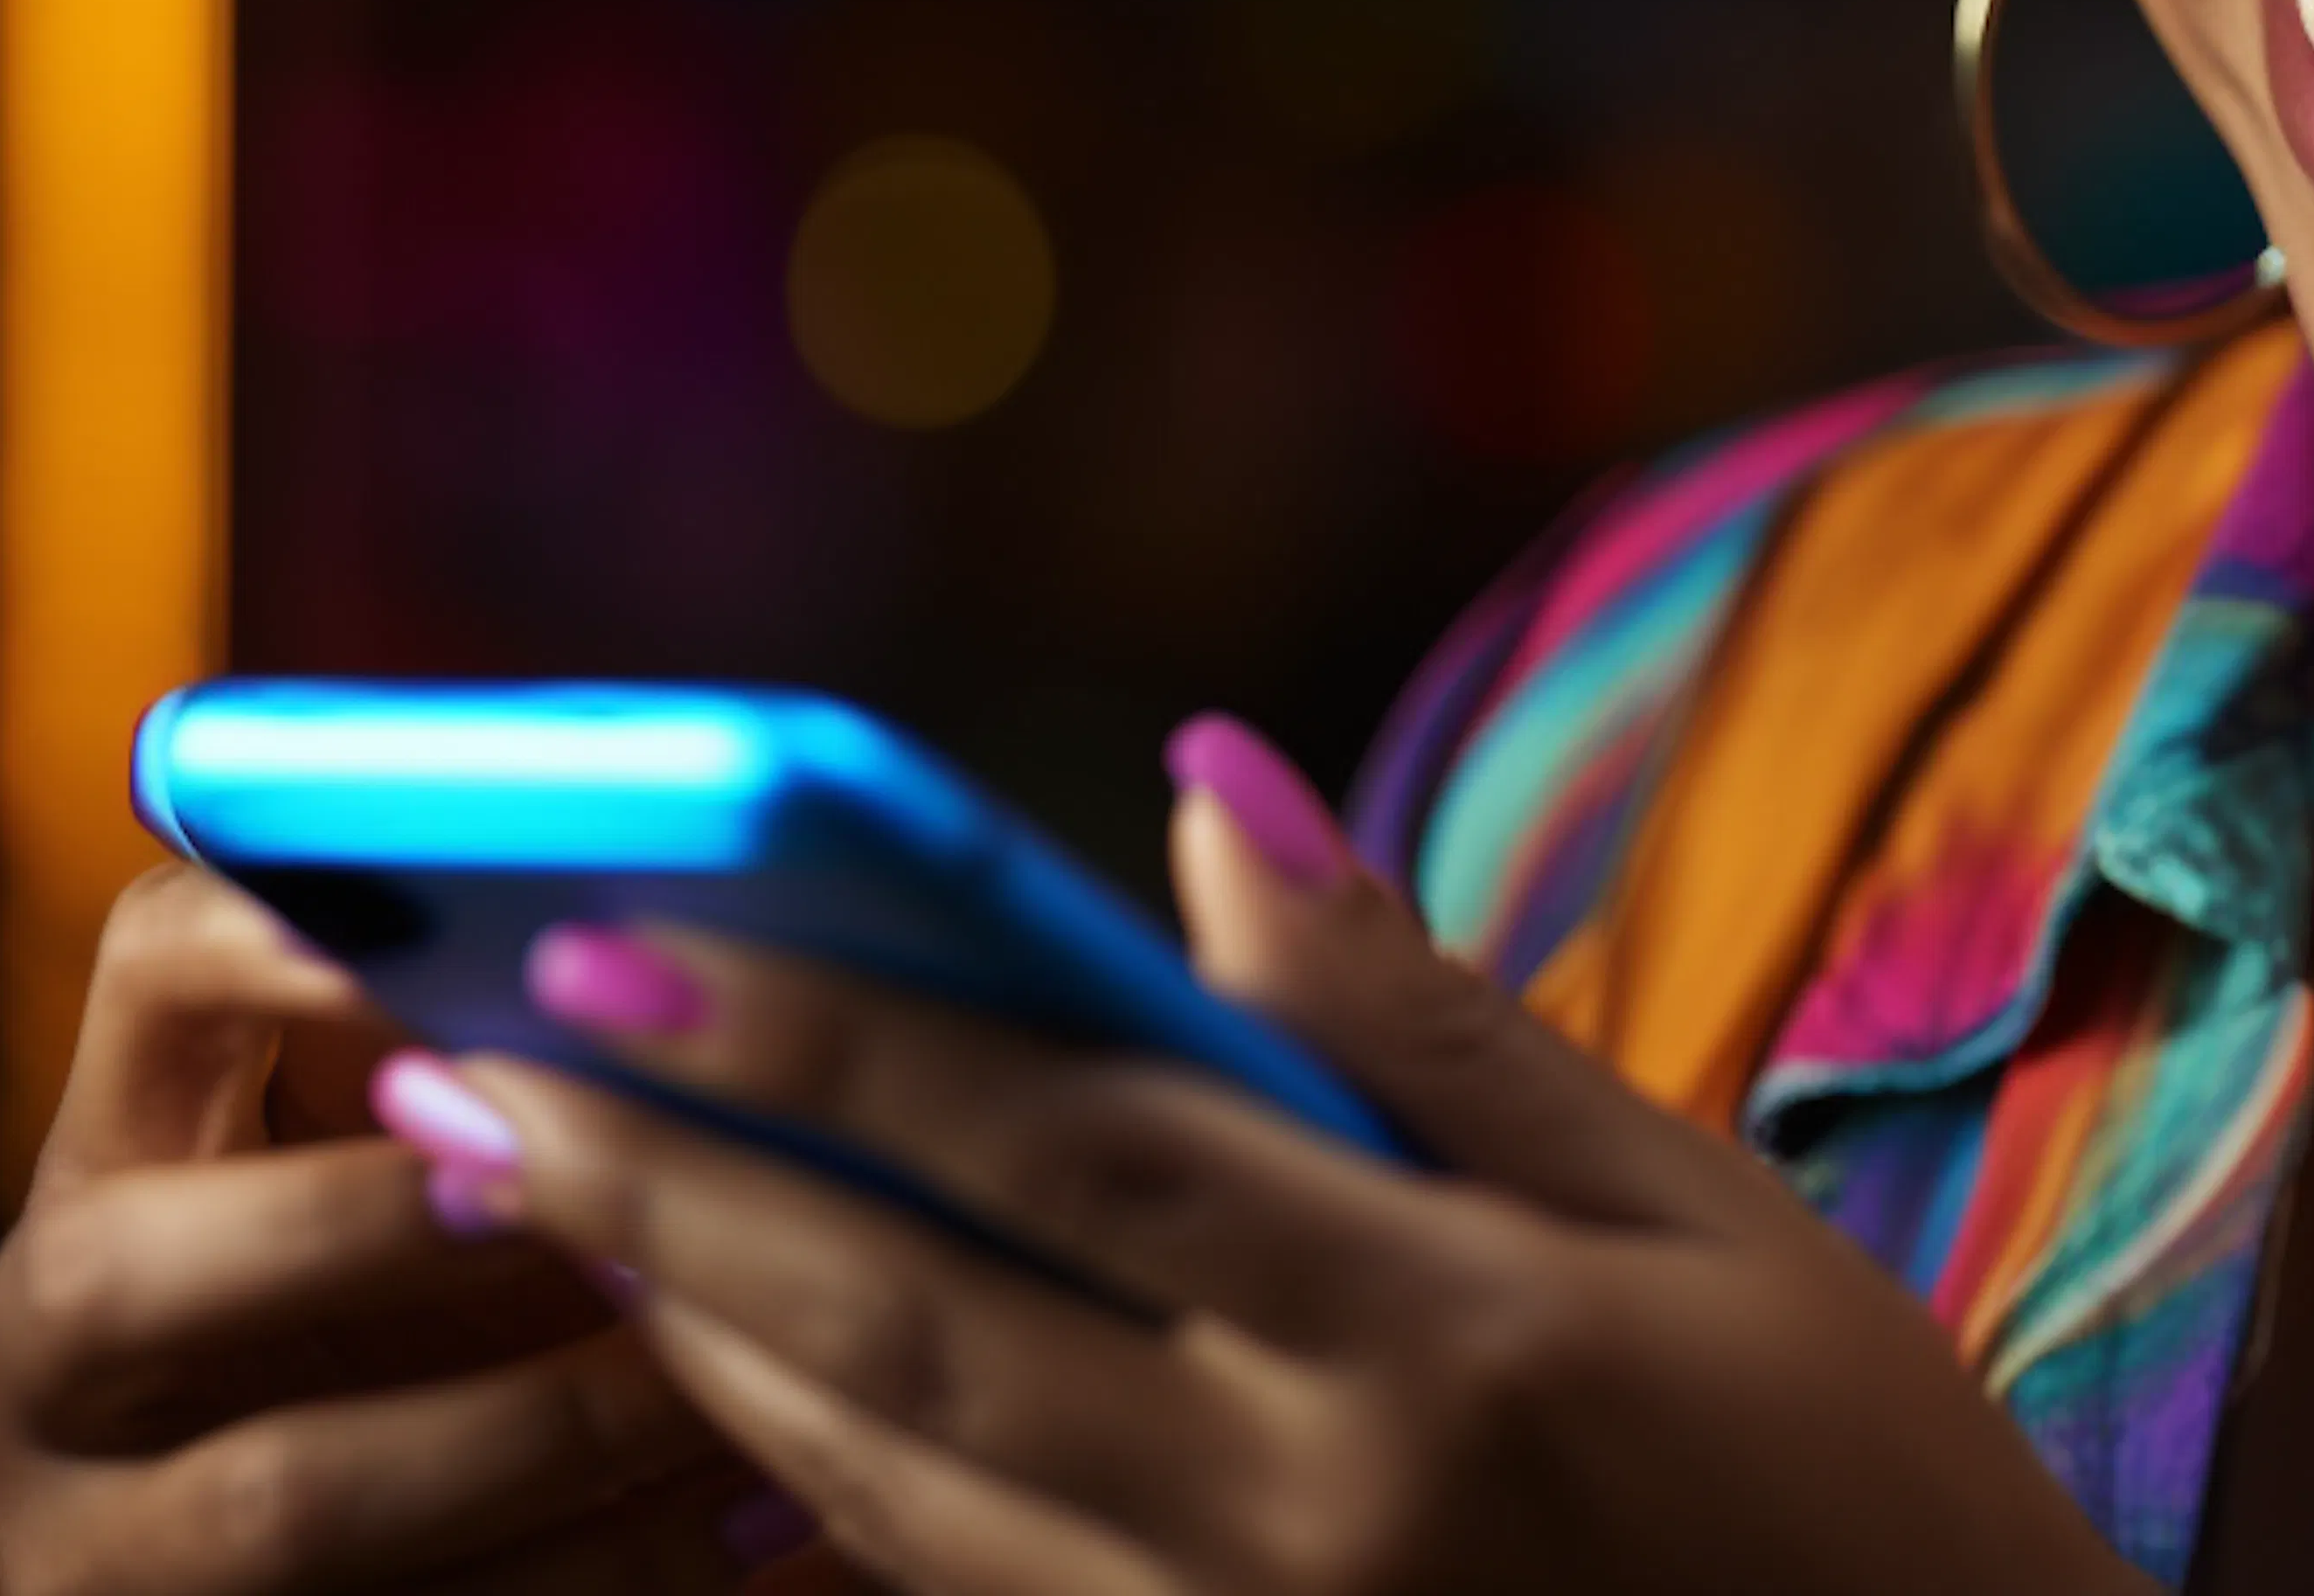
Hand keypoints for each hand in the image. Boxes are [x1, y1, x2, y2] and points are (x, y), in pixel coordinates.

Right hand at [0, 863, 782, 1591]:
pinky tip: (747, 1501)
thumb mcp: (396, 1139)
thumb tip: (675, 932)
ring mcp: (90, 1538)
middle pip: (124, 1276)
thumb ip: (479, 1033)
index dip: (273, 941)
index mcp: (117, 1148)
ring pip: (279, 1496)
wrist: (294, 1543)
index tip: (434, 921)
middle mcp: (45, 1348)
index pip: (149, 982)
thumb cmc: (417, 1273)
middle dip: (373, 1225)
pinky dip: (597, 1566)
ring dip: (541, 1427)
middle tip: (585, 1188)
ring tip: (728, 1370)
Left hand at [410, 728, 2153, 1595]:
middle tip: (467, 1059)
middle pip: (916, 1333)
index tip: (628, 931)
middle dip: (667, 1187)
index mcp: (1440, 1340)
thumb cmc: (1846, 1467)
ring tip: (533, 1191)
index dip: (830, 1034)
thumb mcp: (1681, 1205)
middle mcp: (1302, 1525)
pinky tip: (721, 1380)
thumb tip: (1206, 791)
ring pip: (895, 1496)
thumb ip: (1417, 1013)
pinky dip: (821, 1492)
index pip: (1065, 1145)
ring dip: (695, 1336)